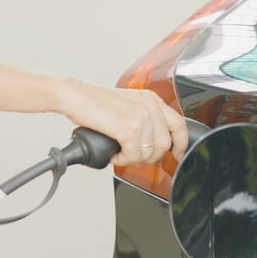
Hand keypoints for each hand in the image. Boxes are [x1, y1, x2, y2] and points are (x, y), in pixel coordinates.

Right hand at [58, 80, 188, 166]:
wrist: (75, 96)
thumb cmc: (96, 102)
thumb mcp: (129, 104)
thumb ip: (145, 118)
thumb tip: (153, 141)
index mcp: (152, 99)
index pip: (179, 125)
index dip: (181, 144)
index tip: (177, 154)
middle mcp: (149, 106)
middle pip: (165, 144)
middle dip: (150, 157)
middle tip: (134, 155)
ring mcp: (140, 117)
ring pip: (149, 153)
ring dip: (133, 159)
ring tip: (120, 152)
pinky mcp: (128, 128)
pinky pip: (133, 156)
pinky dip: (122, 160)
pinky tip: (114, 154)